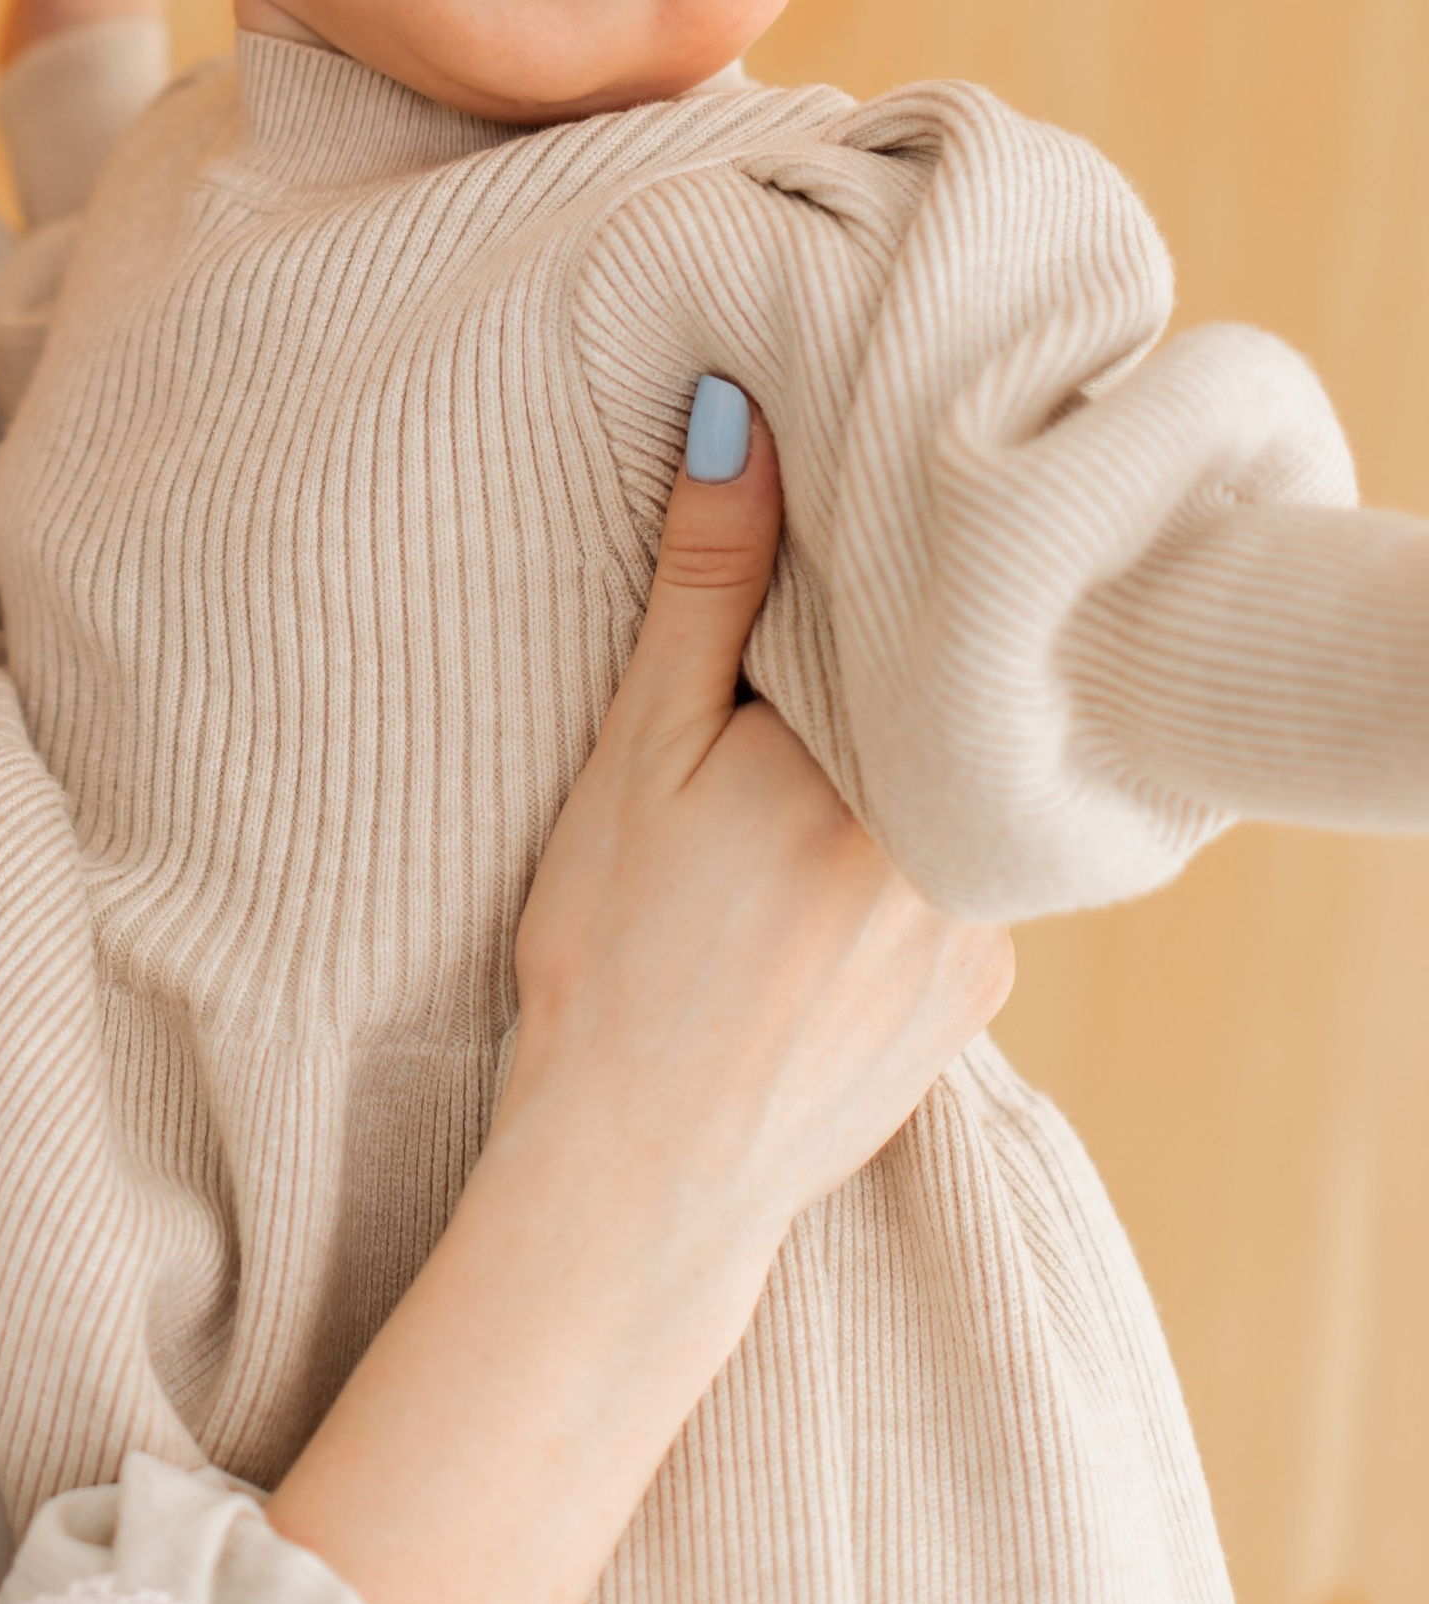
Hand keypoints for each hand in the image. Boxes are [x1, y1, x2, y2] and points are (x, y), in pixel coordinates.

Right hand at [268, 400, 1010, 1603]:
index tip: (804, 550)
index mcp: (898, 771)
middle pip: (936, 711)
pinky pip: (950, 889)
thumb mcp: (642, 749)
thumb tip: (742, 414)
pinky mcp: (974, 1007)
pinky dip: (888, 870)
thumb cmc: (614, 956)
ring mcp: (989, 942)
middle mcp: (974, 854)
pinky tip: (796, 896)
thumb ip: (706, 583)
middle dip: (868, 680)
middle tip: (764, 692)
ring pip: (945, 799)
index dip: (861, 573)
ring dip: (880, 779)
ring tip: (768, 806)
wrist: (632, 1188)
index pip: (913, 617)